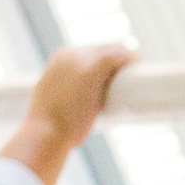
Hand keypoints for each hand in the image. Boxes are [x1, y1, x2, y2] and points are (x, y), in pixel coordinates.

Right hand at [5, 43, 129, 184]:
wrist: (45, 134)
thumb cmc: (49, 129)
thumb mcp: (52, 107)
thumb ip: (61, 102)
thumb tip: (70, 115)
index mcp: (57, 62)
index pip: (87, 54)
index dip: (104, 65)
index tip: (114, 79)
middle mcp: (68, 55)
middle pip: (101, 51)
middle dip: (116, 62)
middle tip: (130, 79)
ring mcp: (80, 59)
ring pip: (111, 51)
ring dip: (125, 59)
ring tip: (137, 72)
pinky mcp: (94, 67)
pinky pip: (118, 56)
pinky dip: (129, 58)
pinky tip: (138, 63)